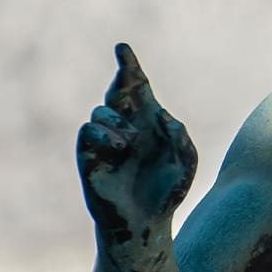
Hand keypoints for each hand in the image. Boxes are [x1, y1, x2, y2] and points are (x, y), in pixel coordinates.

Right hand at [77, 43, 198, 240]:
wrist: (147, 223)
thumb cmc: (168, 191)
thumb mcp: (185, 162)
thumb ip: (180, 136)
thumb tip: (161, 114)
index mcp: (148, 120)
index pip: (136, 86)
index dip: (128, 66)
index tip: (122, 48)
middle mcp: (125, 125)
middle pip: (116, 90)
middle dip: (120, 77)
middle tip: (127, 76)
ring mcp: (105, 141)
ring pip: (101, 110)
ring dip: (117, 121)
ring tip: (131, 142)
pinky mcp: (89, 157)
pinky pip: (86, 131)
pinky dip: (102, 134)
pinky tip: (120, 147)